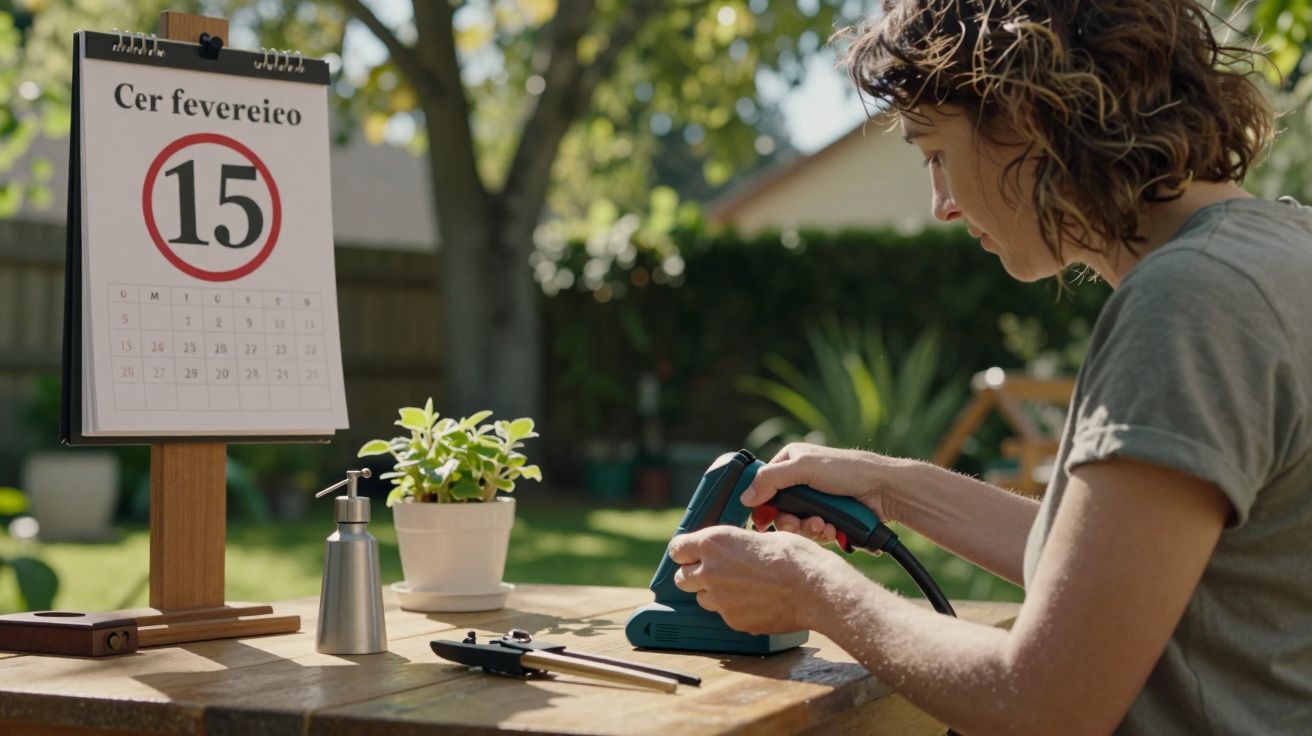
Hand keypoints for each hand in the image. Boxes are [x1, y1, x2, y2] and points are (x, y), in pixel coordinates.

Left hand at [668, 525, 851, 633]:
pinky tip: (756, 602)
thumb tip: (732, 551)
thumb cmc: (795, 557)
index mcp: (714, 543)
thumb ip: (736, 545)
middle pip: (682, 577)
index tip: (690, 553)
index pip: (677, 548)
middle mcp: (710, 571)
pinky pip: (725, 615)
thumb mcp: (760, 538)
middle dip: (694, 575)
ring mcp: (720, 599)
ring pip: (703, 598)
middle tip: (713, 572)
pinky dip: (735, 609)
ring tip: (741, 588)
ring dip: (714, 593)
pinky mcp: (733, 620)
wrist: (815, 589)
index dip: (685, 551)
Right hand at [742, 443, 917, 544]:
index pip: (762, 485)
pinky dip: (821, 533)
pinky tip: (832, 528)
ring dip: (807, 529)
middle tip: (797, 524)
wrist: (884, 490)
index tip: (761, 520)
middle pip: (778, 511)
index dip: (760, 504)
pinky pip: (813, 533)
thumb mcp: (804, 468)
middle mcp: (799, 482)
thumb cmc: (847, 470)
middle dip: (788, 522)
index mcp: (789, 462)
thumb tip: (745, 497)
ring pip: (796, 525)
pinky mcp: (827, 518)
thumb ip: (771, 480)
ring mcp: (814, 502)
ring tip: (822, 524)